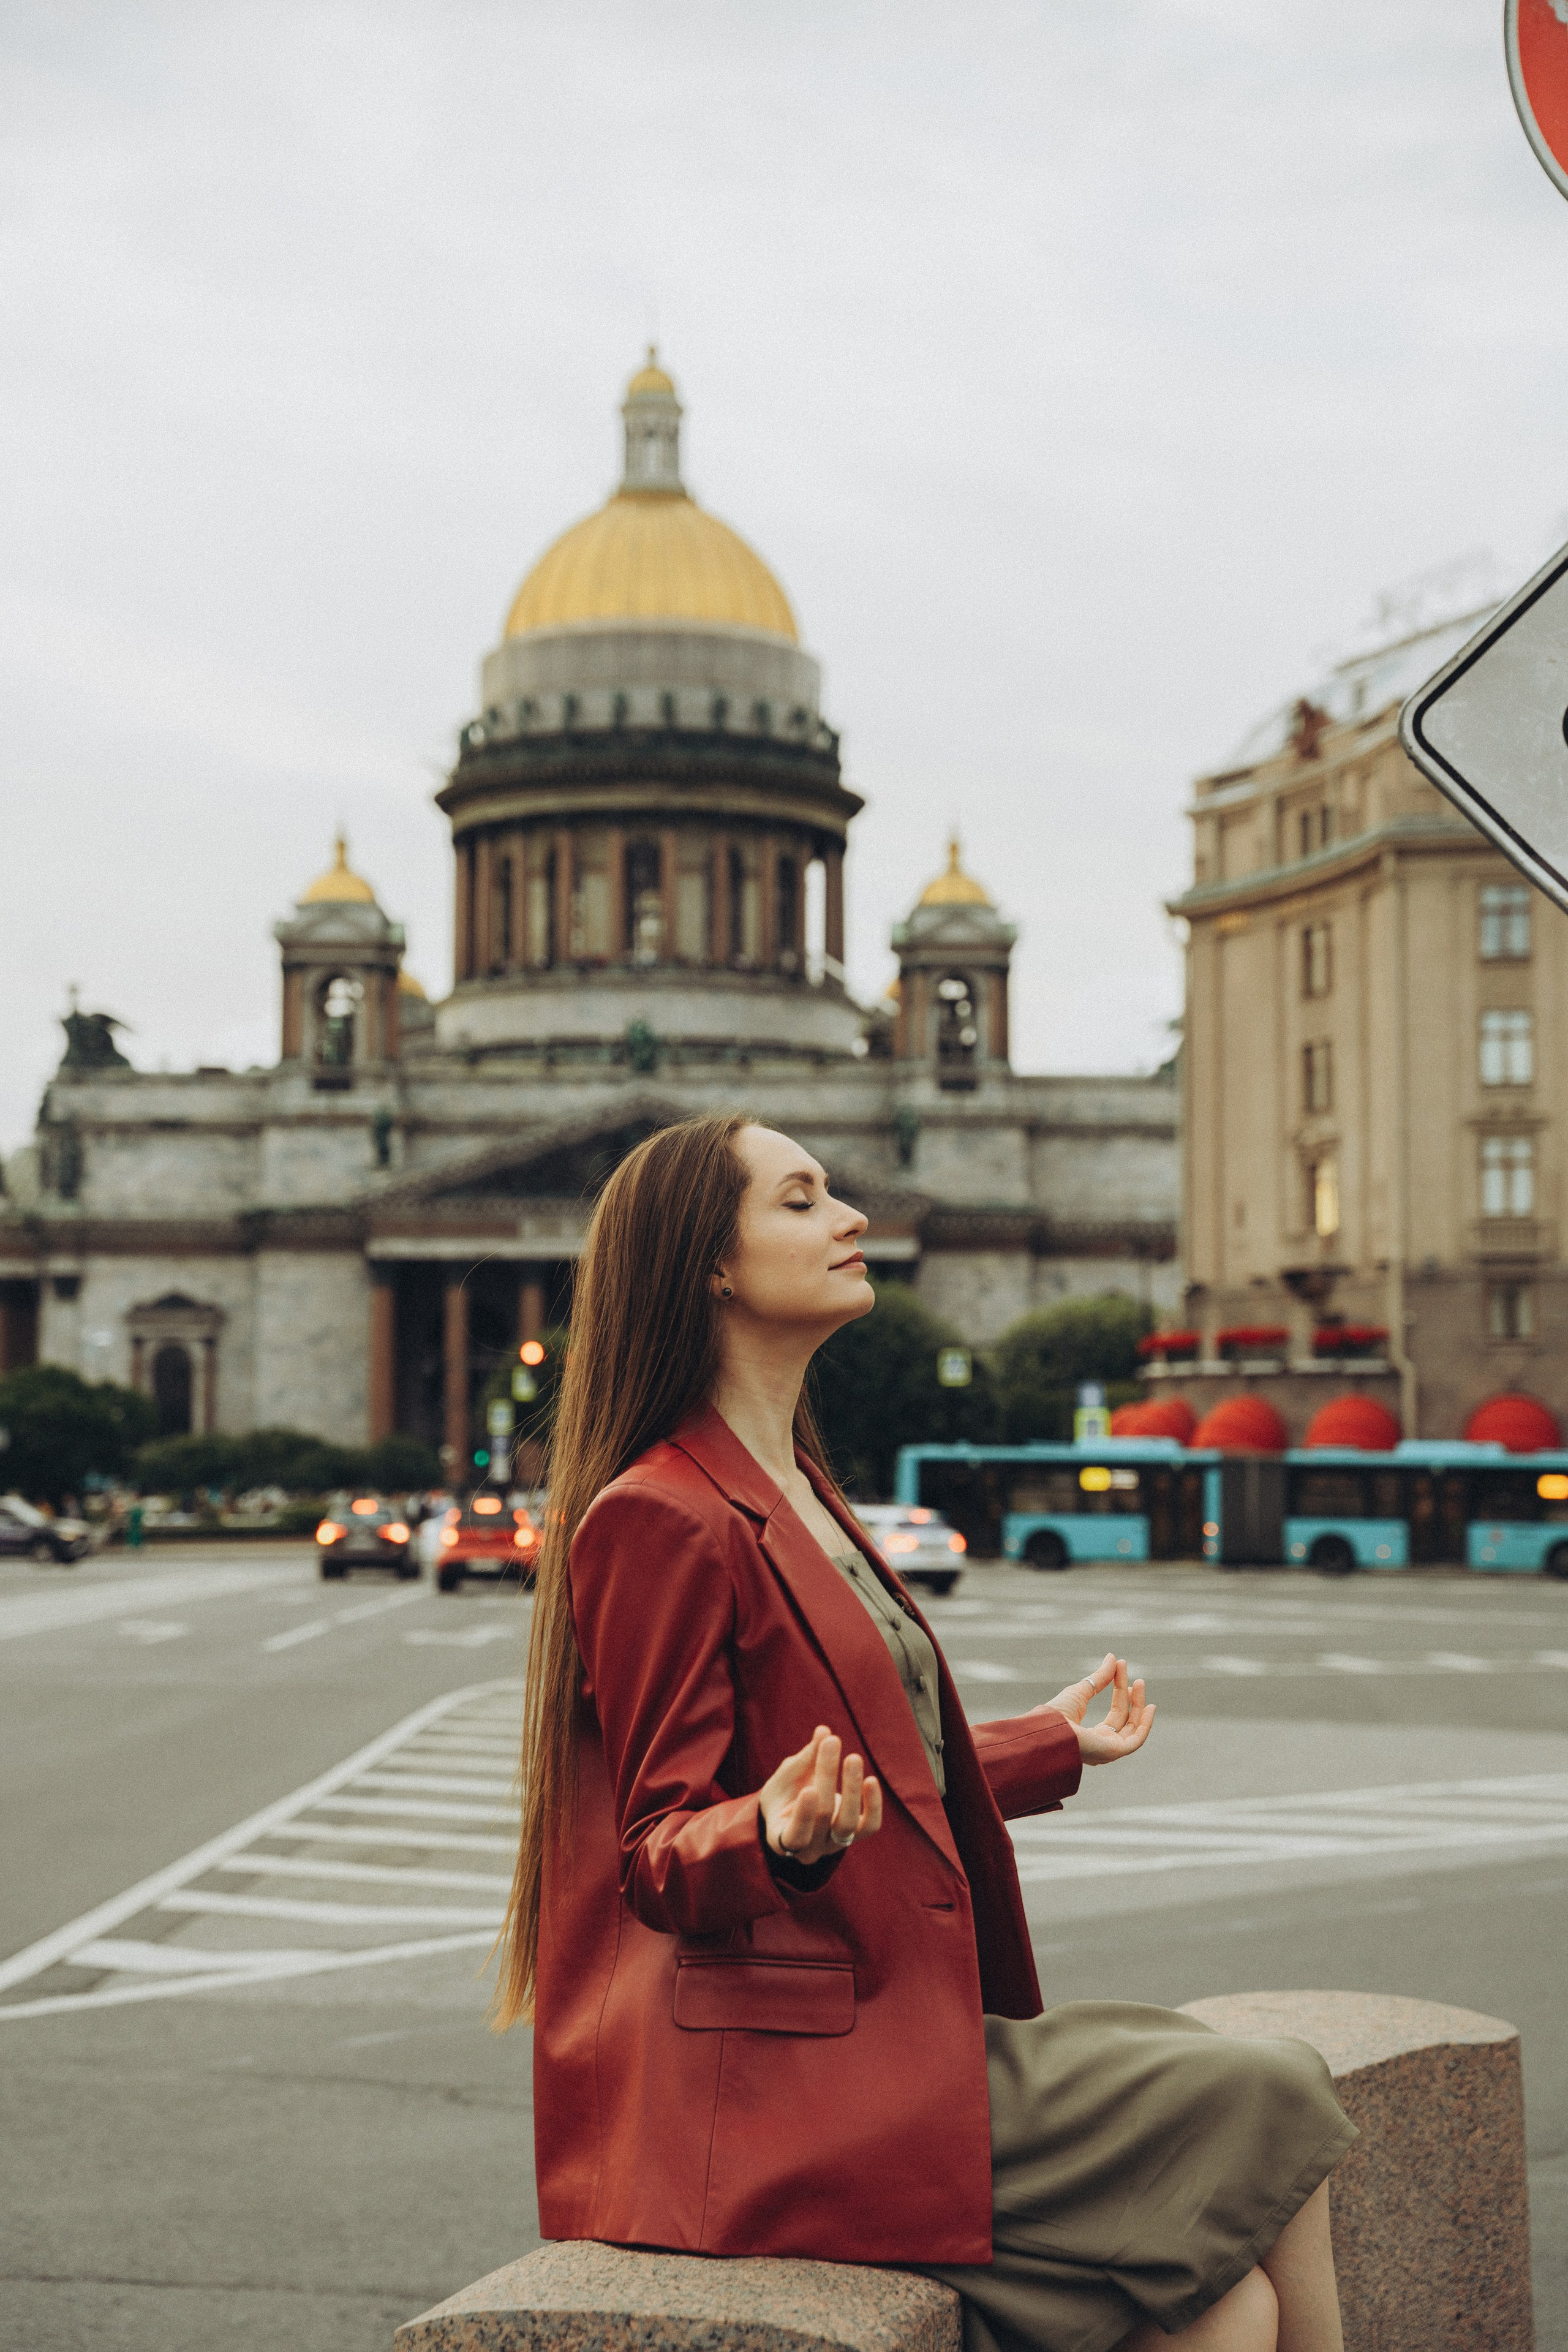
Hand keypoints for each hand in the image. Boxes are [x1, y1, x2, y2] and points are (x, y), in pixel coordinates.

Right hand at [759, 1725, 882, 1864]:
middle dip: (827, 1776)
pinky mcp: (855, 1836)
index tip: (809, 1789)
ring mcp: (834, 1845)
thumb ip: (804, 1759)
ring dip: (852, 1787)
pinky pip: (869, 1825)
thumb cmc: (785, 1793)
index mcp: (781, 1839)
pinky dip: (873, 1804)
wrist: (796, 1813)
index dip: (804, 1815)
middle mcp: (810, 1850)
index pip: (794, 1836)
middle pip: (823, 1817)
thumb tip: (824, 1731)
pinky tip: (871, 1780)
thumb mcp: (785, 1777)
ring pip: (847, 1823)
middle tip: (831, 1742)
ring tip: (853, 1758)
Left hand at [1043, 1652, 1154, 1766]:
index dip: (1120, 1692)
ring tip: (1140, 1683)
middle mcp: (1102, 1745)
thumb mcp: (1080, 1691)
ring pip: (1132, 1728)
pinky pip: (1136, 1740)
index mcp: (1092, 1736)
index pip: (1114, 1714)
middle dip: (1131, 1698)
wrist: (1048, 1730)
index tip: (1122, 1670)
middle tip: (1136, 1679)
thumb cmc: (1056, 1714)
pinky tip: (1150, 1707)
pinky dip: (1146, 1723)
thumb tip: (1112, 1658)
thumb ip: (1099, 1678)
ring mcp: (1108, 1750)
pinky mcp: (1113, 1752)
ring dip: (1139, 1706)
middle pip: (1124, 1721)